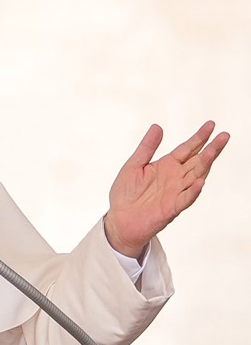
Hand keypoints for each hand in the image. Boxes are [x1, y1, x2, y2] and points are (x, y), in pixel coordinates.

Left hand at [104, 121, 228, 257]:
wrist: (119, 219)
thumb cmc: (126, 193)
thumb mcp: (133, 165)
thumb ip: (147, 147)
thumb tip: (157, 126)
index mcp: (166, 166)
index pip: (186, 149)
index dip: (198, 137)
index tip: (211, 125)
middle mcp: (175, 178)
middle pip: (197, 161)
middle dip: (210, 148)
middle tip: (224, 135)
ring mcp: (175, 192)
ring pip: (195, 176)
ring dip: (205, 165)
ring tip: (213, 152)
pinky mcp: (172, 208)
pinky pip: (185, 199)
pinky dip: (193, 191)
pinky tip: (199, 182)